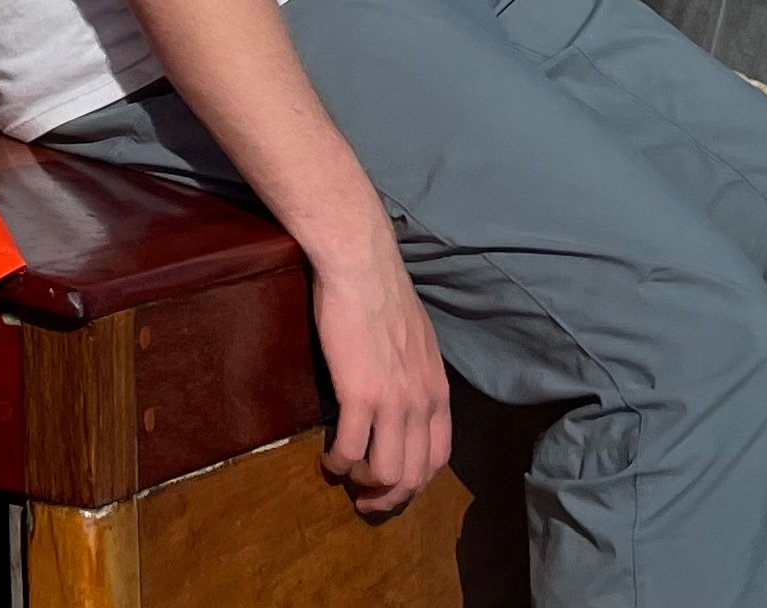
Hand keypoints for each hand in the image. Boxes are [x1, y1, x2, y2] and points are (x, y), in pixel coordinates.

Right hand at [310, 241, 452, 518]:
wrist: (362, 267)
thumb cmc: (384, 295)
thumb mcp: (418, 343)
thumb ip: (416, 377)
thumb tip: (405, 397)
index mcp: (438, 392)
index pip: (438, 458)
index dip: (415, 481)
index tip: (393, 485)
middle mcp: (422, 404)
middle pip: (414, 475)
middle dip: (389, 496)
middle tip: (365, 500)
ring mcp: (393, 402)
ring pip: (385, 472)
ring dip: (363, 485)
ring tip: (345, 476)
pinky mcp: (360, 394)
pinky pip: (351, 448)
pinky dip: (338, 463)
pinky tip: (328, 458)